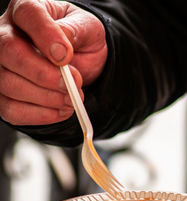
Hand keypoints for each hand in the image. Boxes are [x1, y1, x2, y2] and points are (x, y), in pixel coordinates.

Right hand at [0, 0, 106, 124]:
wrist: (80, 60)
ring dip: (46, 98)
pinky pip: (11, 109)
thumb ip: (76, 32)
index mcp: (28, 10)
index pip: (28, 15)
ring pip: (8, 84)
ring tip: (72, 99)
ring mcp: (1, 65)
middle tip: (72, 86)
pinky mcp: (4, 93)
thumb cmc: (80, 39)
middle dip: (44, 75)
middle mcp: (6, 34)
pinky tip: (60, 110)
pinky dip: (40, 115)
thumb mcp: (88, 29)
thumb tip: (61, 49)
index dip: (46, 36)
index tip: (66, 57)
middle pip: (10, 52)